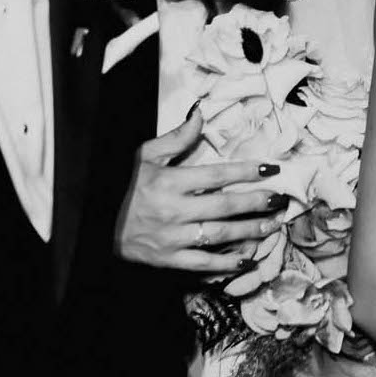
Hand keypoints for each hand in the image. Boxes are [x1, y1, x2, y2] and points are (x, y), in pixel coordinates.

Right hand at [117, 109, 284, 272]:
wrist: (95, 224)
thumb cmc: (124, 187)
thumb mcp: (144, 157)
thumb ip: (176, 138)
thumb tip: (200, 113)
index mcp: (169, 182)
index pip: (217, 175)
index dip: (247, 171)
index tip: (271, 168)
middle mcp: (173, 210)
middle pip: (225, 206)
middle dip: (257, 202)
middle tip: (280, 199)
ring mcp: (172, 238)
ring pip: (220, 234)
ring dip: (250, 230)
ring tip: (273, 224)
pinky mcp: (169, 259)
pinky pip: (203, 263)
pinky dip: (227, 262)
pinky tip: (247, 257)